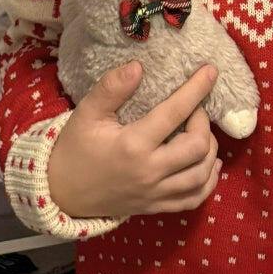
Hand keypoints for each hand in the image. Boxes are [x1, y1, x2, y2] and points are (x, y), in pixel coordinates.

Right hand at [47, 61, 221, 217]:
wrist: (61, 192)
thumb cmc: (76, 147)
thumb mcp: (87, 112)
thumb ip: (112, 88)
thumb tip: (139, 66)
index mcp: (133, 145)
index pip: (174, 113)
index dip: (197, 90)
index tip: (211, 71)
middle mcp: (149, 172)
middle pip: (197, 147)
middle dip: (204, 123)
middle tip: (196, 110)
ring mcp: (155, 194)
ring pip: (201, 176)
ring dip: (210, 151)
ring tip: (202, 133)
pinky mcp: (156, 207)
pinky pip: (194, 199)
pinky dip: (208, 181)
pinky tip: (207, 163)